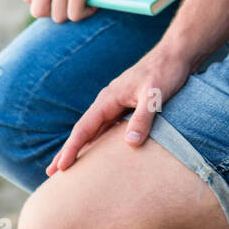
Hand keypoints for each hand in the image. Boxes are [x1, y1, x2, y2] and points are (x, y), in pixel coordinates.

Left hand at [21, 0, 143, 21]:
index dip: (43, 3)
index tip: (60, 1)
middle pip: (38, 11)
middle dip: (55, 12)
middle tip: (72, 6)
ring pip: (58, 16)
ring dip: (74, 13)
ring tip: (86, 1)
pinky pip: (75, 15)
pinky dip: (86, 13)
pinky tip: (94, 2)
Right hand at [45, 46, 192, 175]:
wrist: (177, 55)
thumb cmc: (166, 72)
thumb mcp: (155, 96)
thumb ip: (143, 117)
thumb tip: (130, 142)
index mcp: (109, 99)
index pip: (84, 128)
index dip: (71, 148)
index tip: (59, 168)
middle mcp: (109, 102)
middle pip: (84, 130)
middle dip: (68, 150)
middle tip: (51, 173)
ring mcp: (117, 104)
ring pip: (95, 130)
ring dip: (83, 147)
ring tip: (71, 167)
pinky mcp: (128, 106)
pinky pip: (108, 128)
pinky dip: (100, 141)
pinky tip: (100, 152)